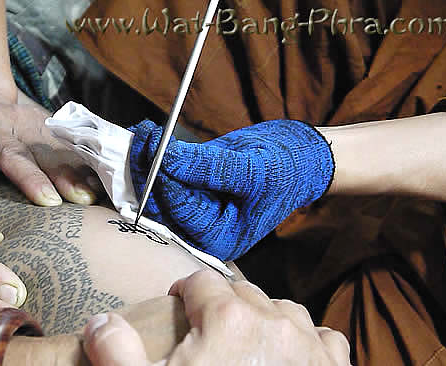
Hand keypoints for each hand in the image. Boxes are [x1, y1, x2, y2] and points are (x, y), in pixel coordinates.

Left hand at [0, 86, 98, 205]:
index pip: (12, 154)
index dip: (31, 176)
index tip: (48, 200)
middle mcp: (20, 123)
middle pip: (47, 150)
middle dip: (68, 175)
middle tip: (84, 200)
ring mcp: (42, 122)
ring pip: (68, 146)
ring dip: (87, 168)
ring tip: (103, 193)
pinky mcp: (56, 125)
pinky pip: (78, 144)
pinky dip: (95, 160)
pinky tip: (111, 179)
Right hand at [84, 270, 350, 365]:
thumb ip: (117, 354)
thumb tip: (99, 323)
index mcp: (227, 317)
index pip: (200, 280)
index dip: (184, 289)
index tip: (176, 303)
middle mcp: (273, 319)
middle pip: (242, 290)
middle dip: (221, 301)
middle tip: (205, 327)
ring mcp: (309, 344)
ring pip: (284, 309)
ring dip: (264, 315)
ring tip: (246, 337)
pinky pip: (324, 337)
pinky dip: (307, 340)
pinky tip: (293, 355)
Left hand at [129, 119, 334, 259]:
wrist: (303, 158)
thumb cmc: (287, 169)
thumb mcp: (252, 169)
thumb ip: (208, 167)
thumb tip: (165, 157)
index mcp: (219, 238)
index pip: (180, 209)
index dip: (163, 178)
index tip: (152, 145)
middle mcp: (202, 231)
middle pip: (162, 203)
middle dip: (148, 169)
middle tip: (142, 134)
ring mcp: (195, 211)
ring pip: (159, 190)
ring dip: (147, 160)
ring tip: (144, 131)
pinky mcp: (193, 191)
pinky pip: (169, 176)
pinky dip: (158, 157)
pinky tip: (150, 136)